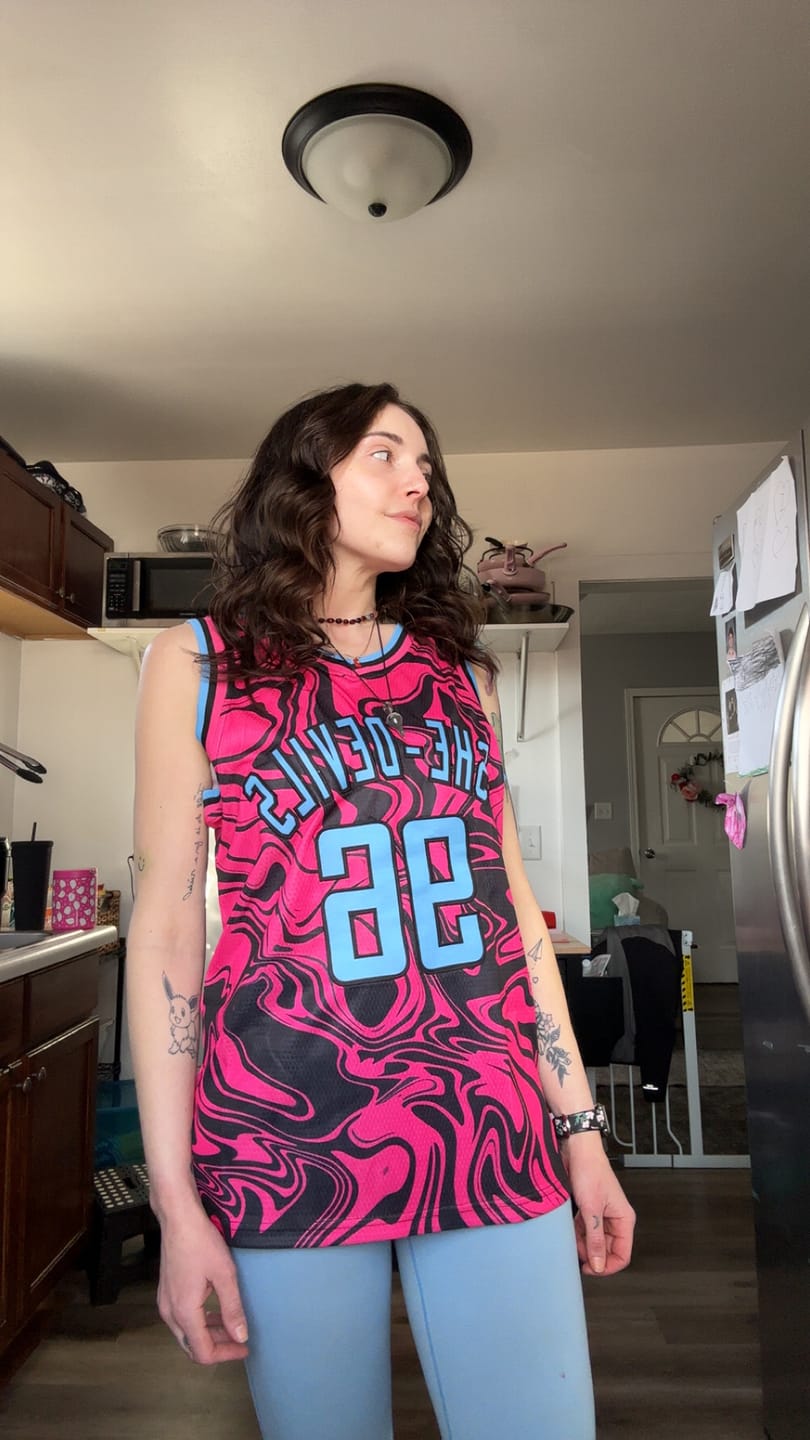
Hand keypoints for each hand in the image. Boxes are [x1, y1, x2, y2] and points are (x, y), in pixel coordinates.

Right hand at [156, 1202, 249, 1363]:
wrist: (178, 1219)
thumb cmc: (202, 1242)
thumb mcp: (225, 1275)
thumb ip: (232, 1309)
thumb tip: (241, 1337)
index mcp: (184, 1312)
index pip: (202, 1352)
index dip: (225, 1355)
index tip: (244, 1348)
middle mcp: (170, 1313)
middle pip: (192, 1346)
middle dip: (217, 1347)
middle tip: (240, 1340)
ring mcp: (165, 1303)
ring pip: (186, 1334)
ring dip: (208, 1334)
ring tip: (231, 1326)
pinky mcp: (166, 1293)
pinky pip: (182, 1319)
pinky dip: (199, 1322)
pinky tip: (215, 1311)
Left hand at [562, 1132, 635, 1276]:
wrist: (577, 1149)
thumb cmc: (589, 1171)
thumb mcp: (591, 1209)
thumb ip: (595, 1239)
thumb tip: (599, 1265)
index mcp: (624, 1219)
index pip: (622, 1255)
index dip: (607, 1266)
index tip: (590, 1269)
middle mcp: (615, 1219)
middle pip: (607, 1249)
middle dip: (592, 1253)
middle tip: (575, 1250)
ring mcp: (602, 1214)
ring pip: (594, 1241)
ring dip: (582, 1242)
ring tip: (570, 1234)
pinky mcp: (590, 1209)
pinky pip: (585, 1230)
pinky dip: (577, 1231)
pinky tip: (569, 1225)